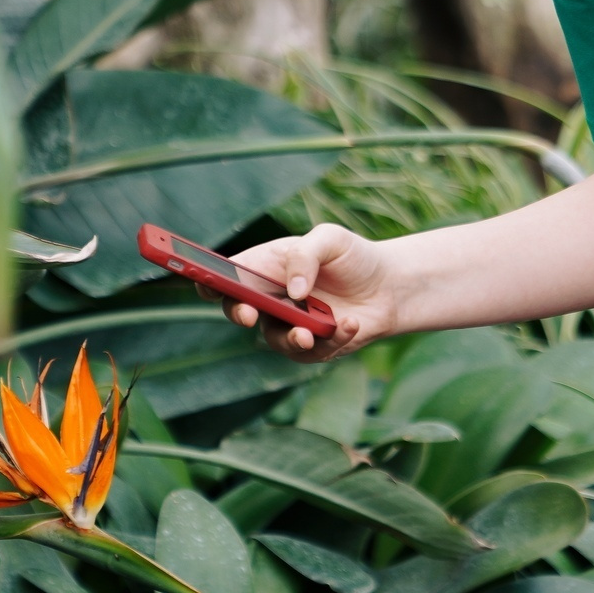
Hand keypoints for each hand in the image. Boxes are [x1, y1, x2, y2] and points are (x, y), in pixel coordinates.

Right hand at [201, 223, 398, 361]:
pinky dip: (332, 339)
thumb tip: (293, 291)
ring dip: (291, 337)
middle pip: (239, 311)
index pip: (226, 276)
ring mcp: (289, 325)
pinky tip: (351, 323)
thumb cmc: (352, 257)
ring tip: (311, 332)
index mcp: (264, 268)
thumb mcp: (330, 240)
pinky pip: (311, 352)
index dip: (207, 280)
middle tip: (250, 313)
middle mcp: (270, 299)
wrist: (389, 286)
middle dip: (240, 313)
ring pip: (275, 339)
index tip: (204, 282)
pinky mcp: (313, 347)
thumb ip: (305, 256)